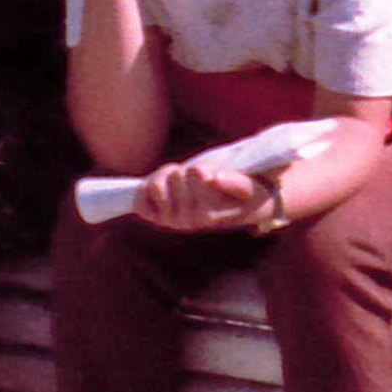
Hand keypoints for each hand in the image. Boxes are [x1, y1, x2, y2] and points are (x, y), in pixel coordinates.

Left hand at [138, 150, 285, 234]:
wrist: (238, 211)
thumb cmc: (245, 197)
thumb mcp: (252, 189)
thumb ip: (238, 183)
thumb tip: (215, 177)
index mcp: (209, 215)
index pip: (196, 177)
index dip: (204, 171)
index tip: (215, 175)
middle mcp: (188, 221)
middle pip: (176, 176)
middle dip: (188, 169)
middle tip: (201, 176)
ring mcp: (171, 221)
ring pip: (156, 185)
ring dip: (168, 174)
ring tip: (183, 178)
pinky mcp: (157, 218)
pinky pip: (139, 200)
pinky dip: (147, 186)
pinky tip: (164, 185)